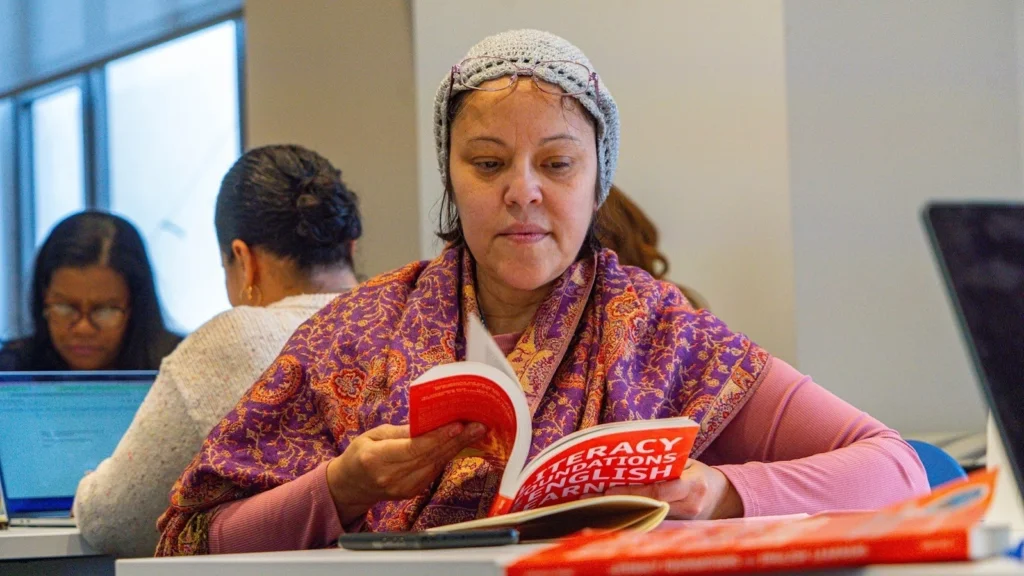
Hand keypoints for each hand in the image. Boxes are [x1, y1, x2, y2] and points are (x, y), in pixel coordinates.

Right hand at [326, 422, 486, 524]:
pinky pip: (434, 470)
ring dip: (457, 447)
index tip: (457, 426)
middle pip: (429, 456)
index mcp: (376, 459)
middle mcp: (391, 477)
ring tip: (475, 431)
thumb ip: (401, 432)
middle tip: (478, 425)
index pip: (413, 448)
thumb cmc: (361, 454)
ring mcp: (403, 488)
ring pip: (435, 464)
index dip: (437, 437)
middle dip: (456, 440)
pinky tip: (460, 443)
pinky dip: (447, 455)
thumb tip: (428, 423)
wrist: (351, 485)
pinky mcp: (413, 492)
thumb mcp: (373, 435)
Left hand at [602, 460, 743, 519]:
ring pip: (648, 517)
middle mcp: (690, 506)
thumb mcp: (688, 462)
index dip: (633, 492)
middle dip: (622, 502)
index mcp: (694, 486)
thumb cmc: (700, 473)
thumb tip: (631, 457)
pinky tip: (613, 510)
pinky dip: (632, 515)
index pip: (660, 491)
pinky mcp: (677, 527)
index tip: (610, 489)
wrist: (723, 496)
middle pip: (649, 506)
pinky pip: (651, 521)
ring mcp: (684, 520)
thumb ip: (666, 462)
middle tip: (596, 498)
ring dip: (623, 510)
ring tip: (599, 504)